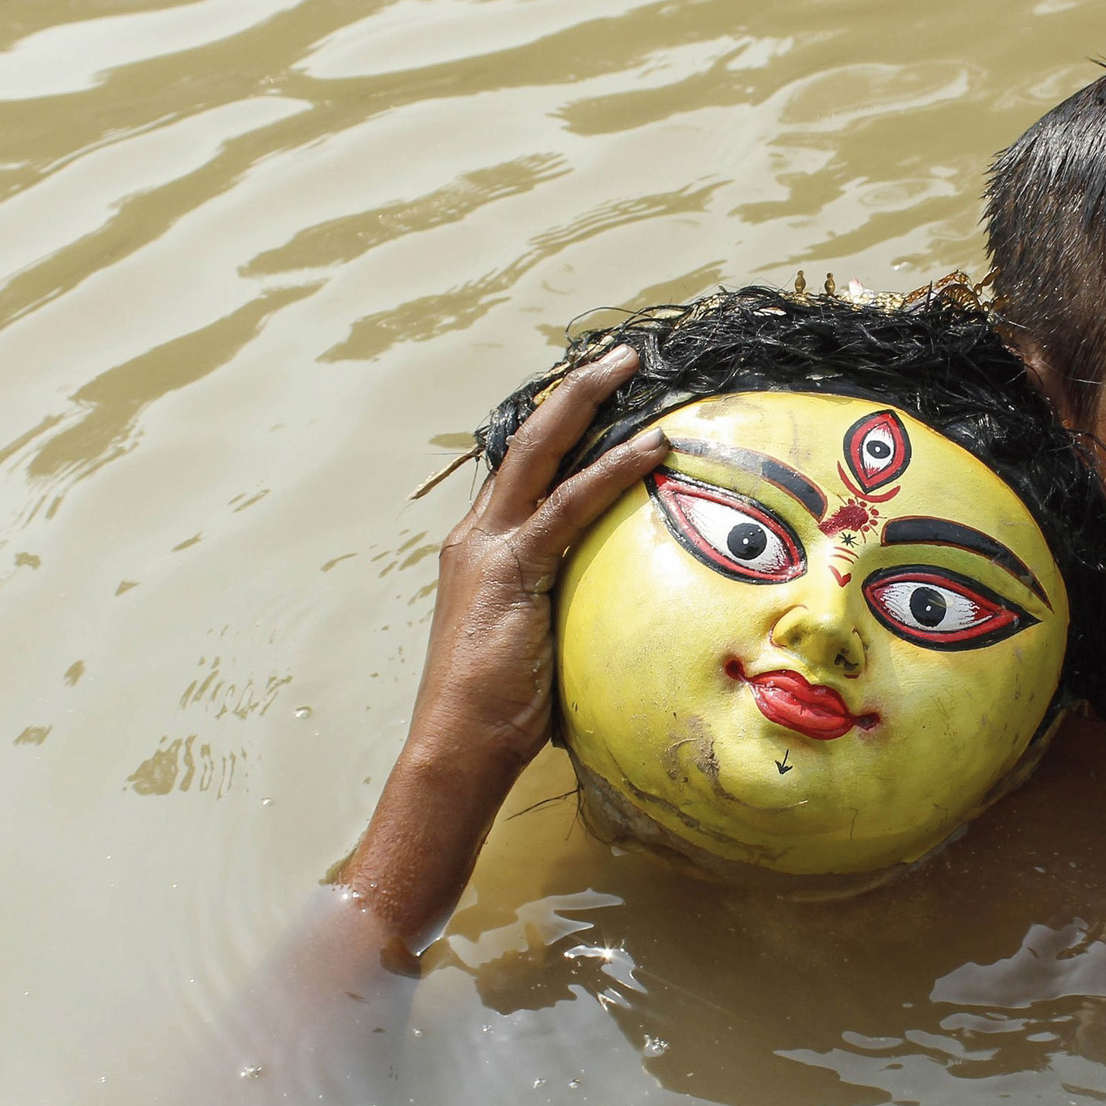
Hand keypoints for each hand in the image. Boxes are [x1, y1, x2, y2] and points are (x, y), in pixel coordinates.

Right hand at [340, 345, 665, 944]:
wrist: (455, 748)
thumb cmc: (498, 713)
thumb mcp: (537, 644)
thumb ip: (567, 612)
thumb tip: (622, 614)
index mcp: (482, 548)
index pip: (525, 468)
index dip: (561, 425)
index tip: (602, 393)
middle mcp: (478, 534)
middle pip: (528, 440)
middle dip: (574, 391)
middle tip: (621, 356)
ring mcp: (490, 547)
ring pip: (541, 451)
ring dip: (587, 403)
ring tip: (630, 368)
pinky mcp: (511, 569)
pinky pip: (569, 505)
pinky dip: (611, 469)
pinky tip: (650, 447)